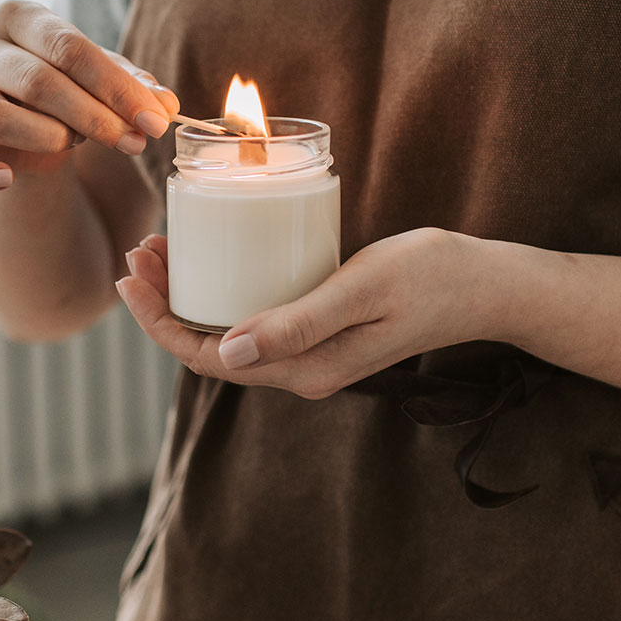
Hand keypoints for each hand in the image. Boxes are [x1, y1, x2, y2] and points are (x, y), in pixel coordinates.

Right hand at [0, 0, 180, 195]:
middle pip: (39, 81)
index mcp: (22, 16)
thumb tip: (165, 104)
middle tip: (133, 142)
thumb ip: (133, 87)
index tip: (155, 121)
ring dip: (48, 137)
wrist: (29, 123)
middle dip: (95, 116)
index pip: (71, 48)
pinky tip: (6, 179)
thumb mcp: (104, 79)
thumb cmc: (71, 88)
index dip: (117, 88)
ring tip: (78, 145)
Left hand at [116, 229, 496, 398]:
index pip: (206, 357)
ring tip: (163, 250)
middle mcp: (300, 371)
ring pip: (228, 332)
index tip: (134, 273)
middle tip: (141, 250)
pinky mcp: (320, 331)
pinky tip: (214, 259)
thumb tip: (228, 353)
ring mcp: (310, 353)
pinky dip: (224, 290)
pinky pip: (255, 319)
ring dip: (190, 295)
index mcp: (304, 370)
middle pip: (208, 346)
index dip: (159, 320)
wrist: (486, 284)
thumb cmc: (430, 278)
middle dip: (165, 303)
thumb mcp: (361, 291)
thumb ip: (299, 323)